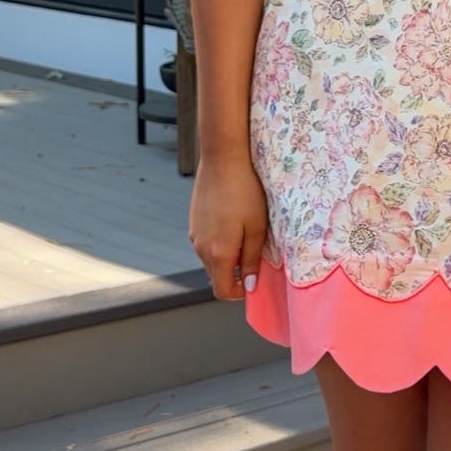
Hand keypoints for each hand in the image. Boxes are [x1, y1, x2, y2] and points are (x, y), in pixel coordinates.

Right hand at [189, 153, 269, 299]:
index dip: (239, 292)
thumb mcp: (257, 228)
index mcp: (218, 253)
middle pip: (216, 275)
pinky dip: (219, 242)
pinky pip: (206, 242)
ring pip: (211, 258)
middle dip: (235, 272)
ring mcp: (194, 234)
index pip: (222, 290)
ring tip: (245, 232)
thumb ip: (251, 259)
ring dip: (228, 255)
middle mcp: (201, 248)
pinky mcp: (193, 222)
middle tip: (254, 252)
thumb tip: (248, 284)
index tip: (253, 279)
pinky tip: (233, 220)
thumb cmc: (245, 191)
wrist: (223, 159)